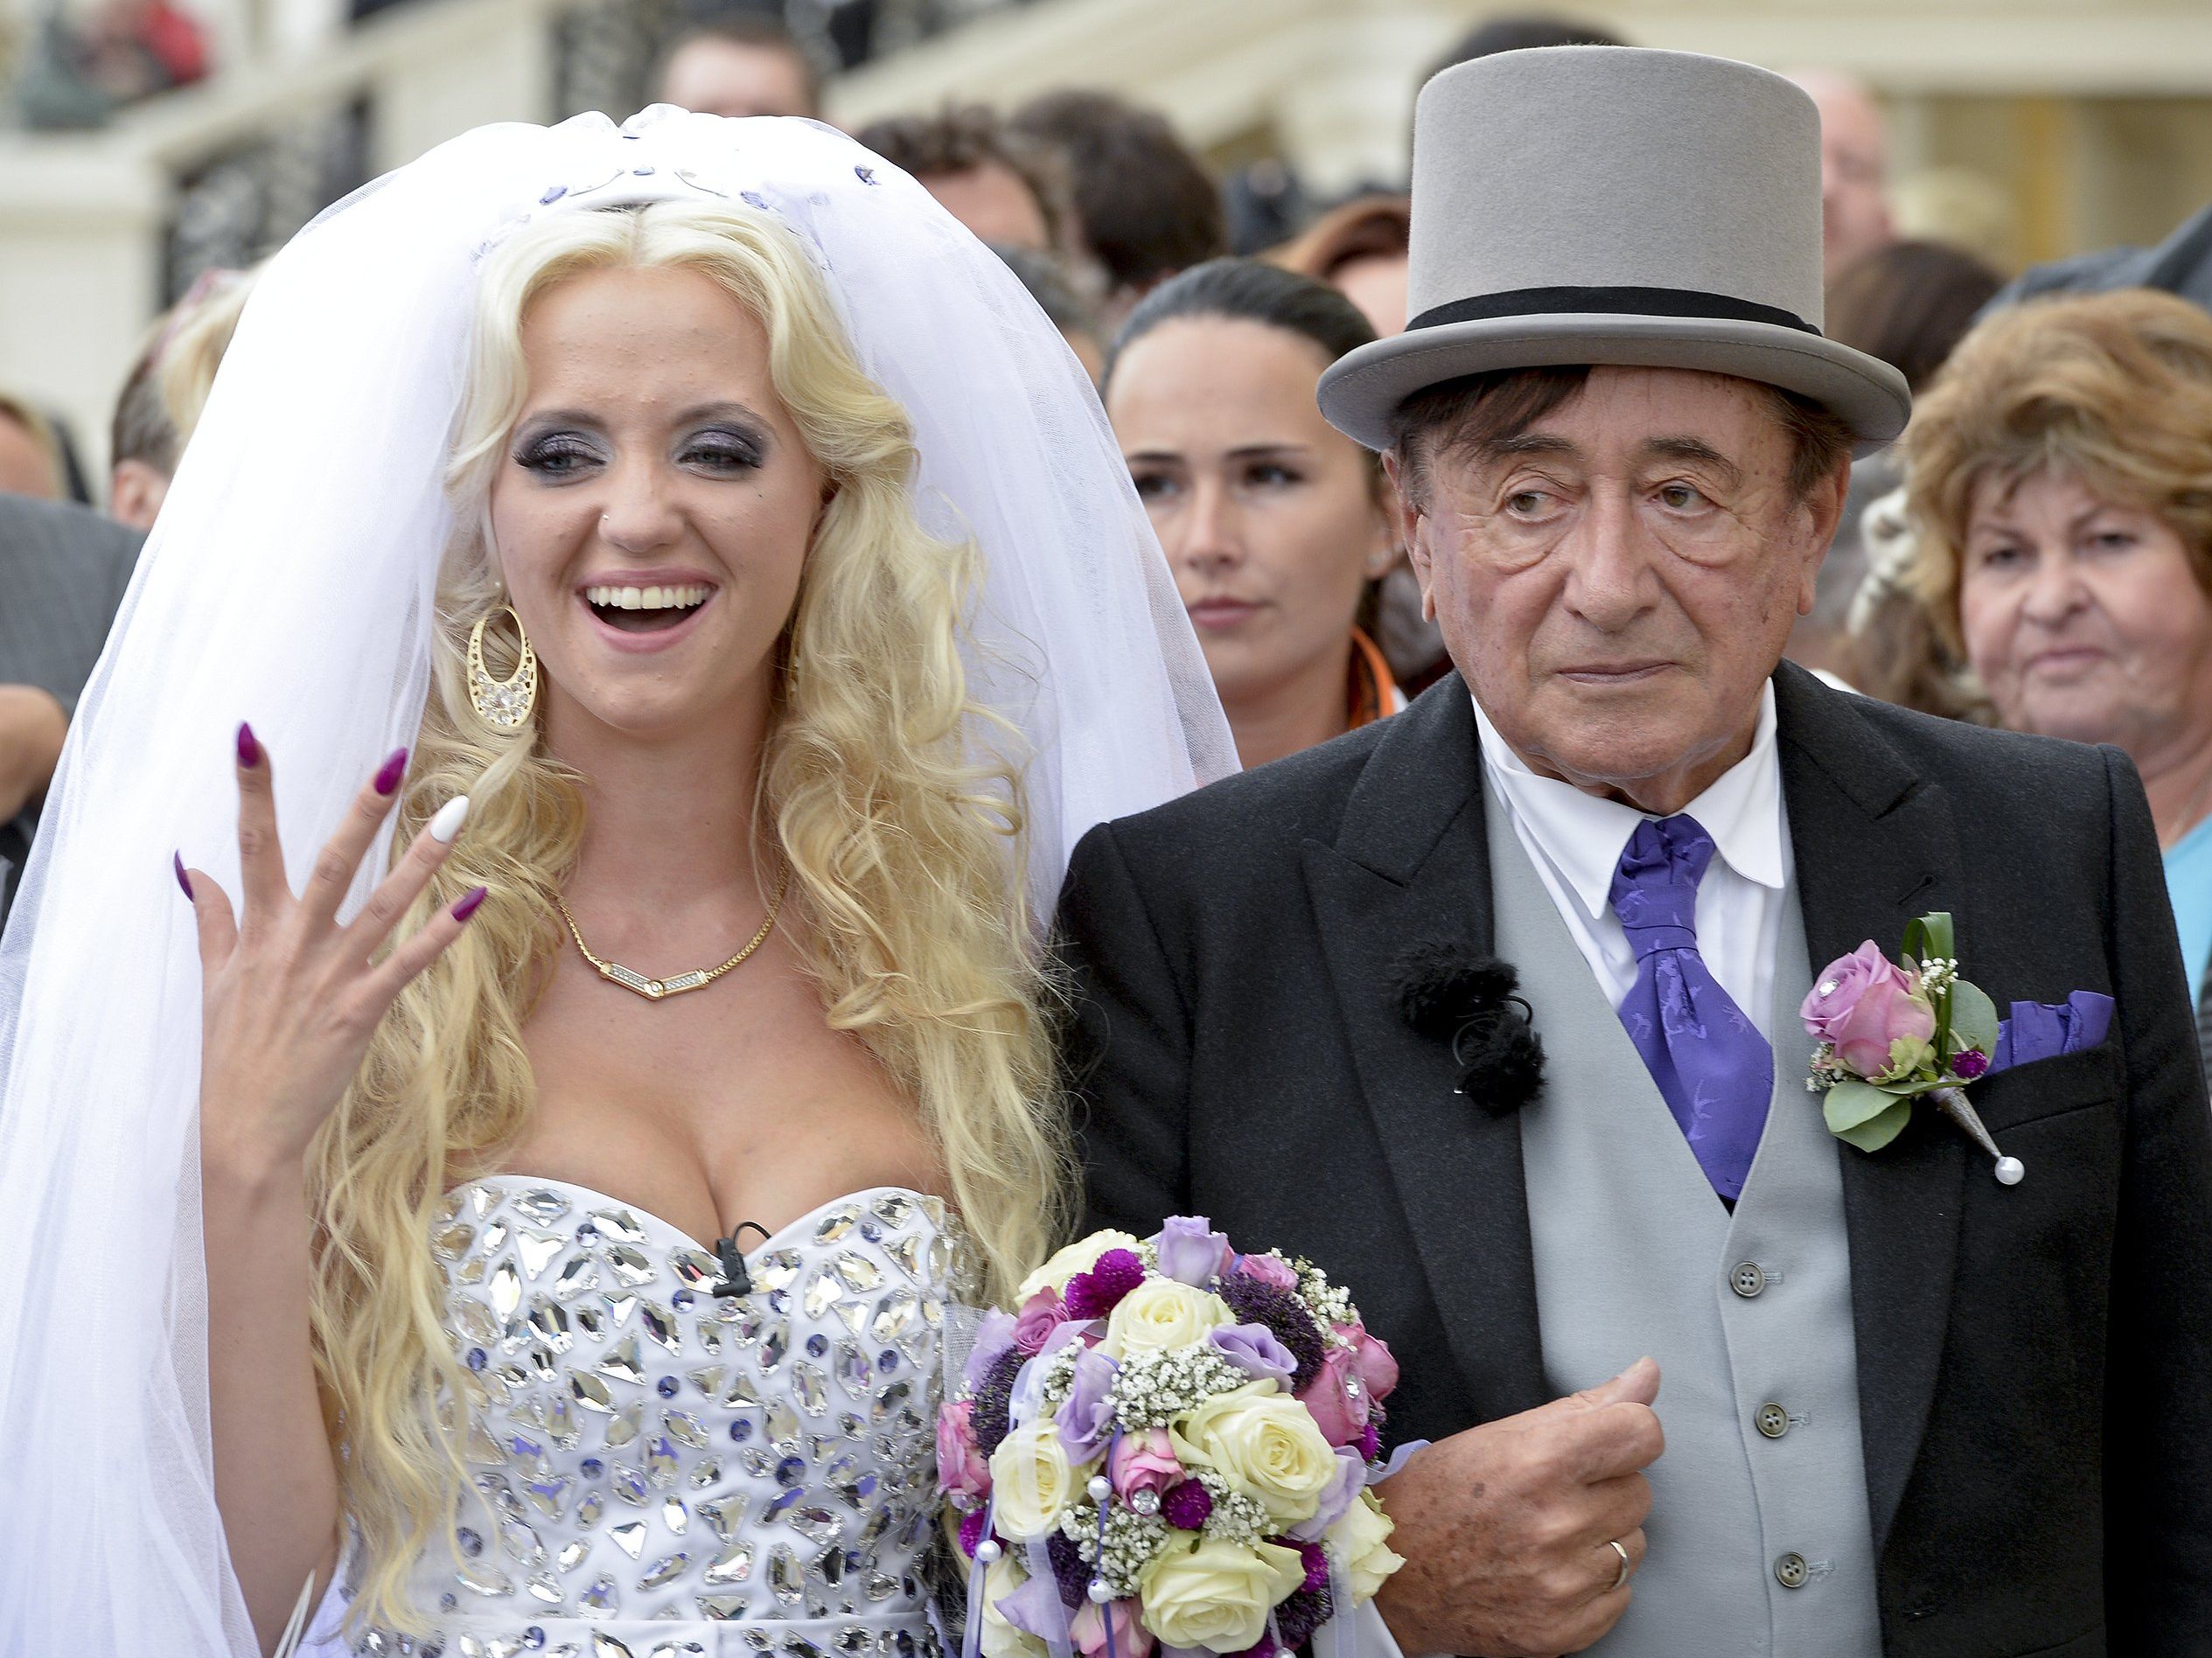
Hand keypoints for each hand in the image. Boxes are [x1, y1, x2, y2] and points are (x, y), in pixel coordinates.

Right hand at [188, 724, 480, 1175]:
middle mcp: (293, 945)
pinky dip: (443, 933)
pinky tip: (478, 900)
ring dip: (422, 859)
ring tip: (459, 815)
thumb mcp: (214, 981)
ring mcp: (329, 976)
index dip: (252, 789)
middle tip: (393, 760)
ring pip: (382, 905)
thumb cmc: (232, 1052)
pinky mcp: (359, 1011)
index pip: (252, 845)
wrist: (244, 1128)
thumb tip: (191, 865)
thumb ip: (211, 919)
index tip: (250, 736)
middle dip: (360, 811)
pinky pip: (409, 964)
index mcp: (257, 931)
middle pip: (329, 862)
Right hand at [1372, 1356, 1662, 1657]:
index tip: (1607, 1438)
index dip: (1627, 1429)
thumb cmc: (1437, 1499)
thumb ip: (1584, 1406)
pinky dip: (1593, 1582)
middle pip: (1640, 1490)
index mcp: (1538, 1464)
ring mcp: (1563, 1584)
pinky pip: (1622, 1593)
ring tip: (1547, 1533)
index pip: (1642, 1433)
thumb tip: (1645, 1377)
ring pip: (1635, 1543)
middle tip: (1554, 1492)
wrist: (1393, 1578)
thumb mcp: (1500, 1434)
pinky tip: (1550, 1569)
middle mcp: (1556, 1525)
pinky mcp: (1566, 1629)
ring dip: (1602, 1535)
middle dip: (1605, 1486)